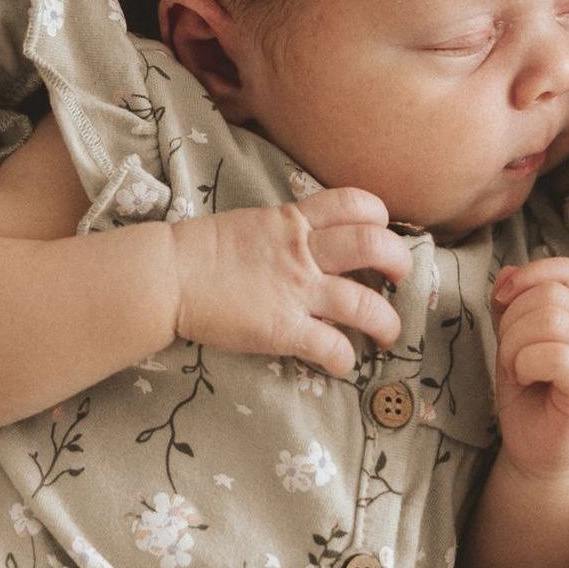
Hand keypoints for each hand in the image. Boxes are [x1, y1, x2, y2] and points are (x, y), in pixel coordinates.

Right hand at [169, 187, 411, 375]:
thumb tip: (311, 238)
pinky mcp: (283, 329)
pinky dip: (345, 358)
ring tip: (387, 333)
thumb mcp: (254, 223)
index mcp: (295, 220)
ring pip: (365, 303)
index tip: (382, 232)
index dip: (379, 217)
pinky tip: (343, 363)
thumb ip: (287, 229)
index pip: (354, 204)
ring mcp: (296, 291)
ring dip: (387, 322)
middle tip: (398, 279)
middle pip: (374, 247)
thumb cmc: (202, 249)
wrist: (168, 275)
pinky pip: (331, 346)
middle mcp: (304, 252)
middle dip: (399, 263)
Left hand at [490, 257, 568, 481]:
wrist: (537, 452)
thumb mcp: (513, 339)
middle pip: (552, 295)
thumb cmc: (529, 395)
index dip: (529, 275)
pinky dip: (527, 363)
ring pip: (552, 320)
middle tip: (510, 354)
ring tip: (517, 368)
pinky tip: (526, 380)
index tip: (501, 301)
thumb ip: (512, 305)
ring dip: (516, 344)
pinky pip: (557, 355)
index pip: (568, 270)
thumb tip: (507, 272)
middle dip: (513, 321)